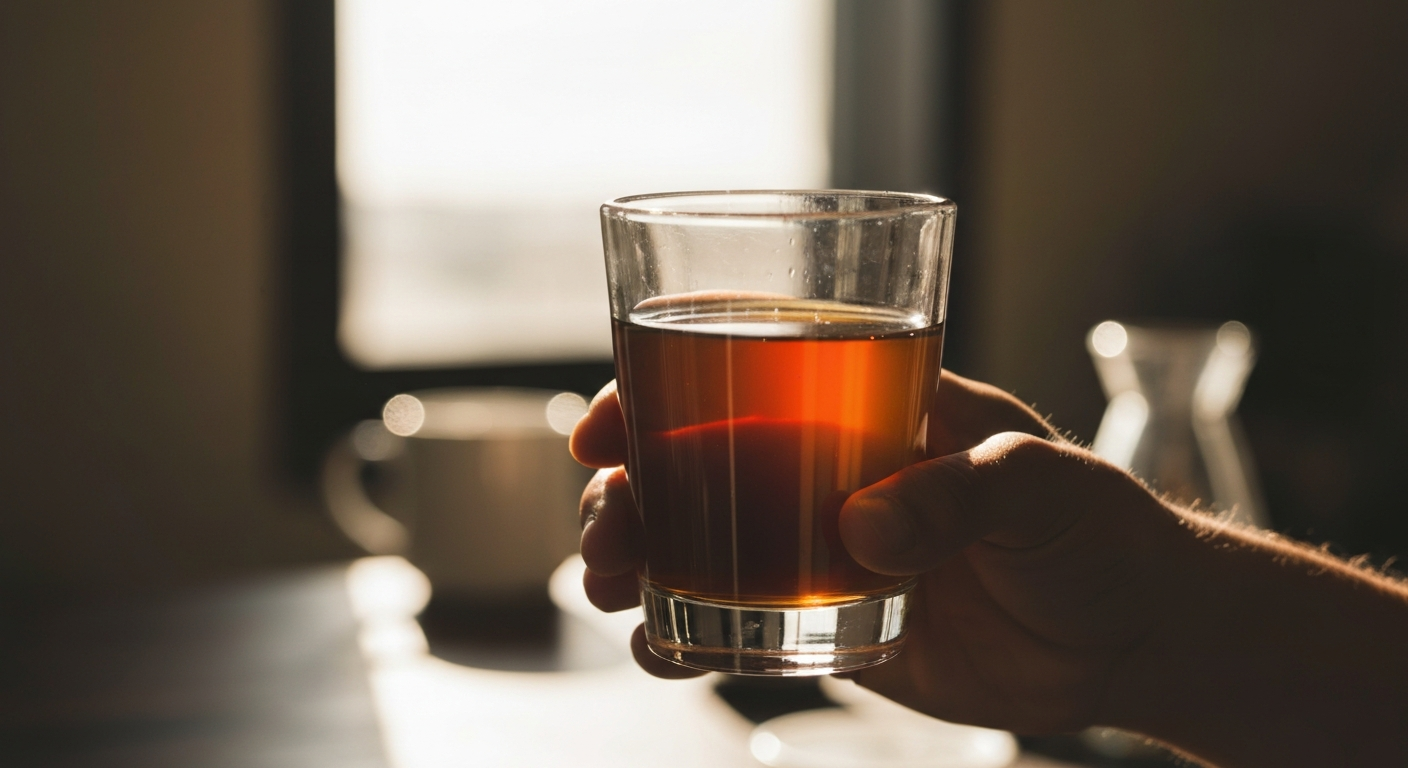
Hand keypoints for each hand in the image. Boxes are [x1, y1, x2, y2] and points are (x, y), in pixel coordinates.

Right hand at [570, 370, 1181, 730]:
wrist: (1133, 635)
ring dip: (638, 558)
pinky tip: (660, 651)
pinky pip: (738, 626)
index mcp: (869, 403)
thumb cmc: (1099, 529)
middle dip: (627, 489)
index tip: (604, 425)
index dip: (656, 387)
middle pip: (694, 462)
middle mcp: (829, 470)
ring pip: (699, 543)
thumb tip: (862, 529)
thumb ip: (958, 496)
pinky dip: (685, 638)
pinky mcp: (831, 623)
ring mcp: (822, 549)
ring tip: (612, 587)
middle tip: (607, 533)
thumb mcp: (1039, 488)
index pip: (743, 370)